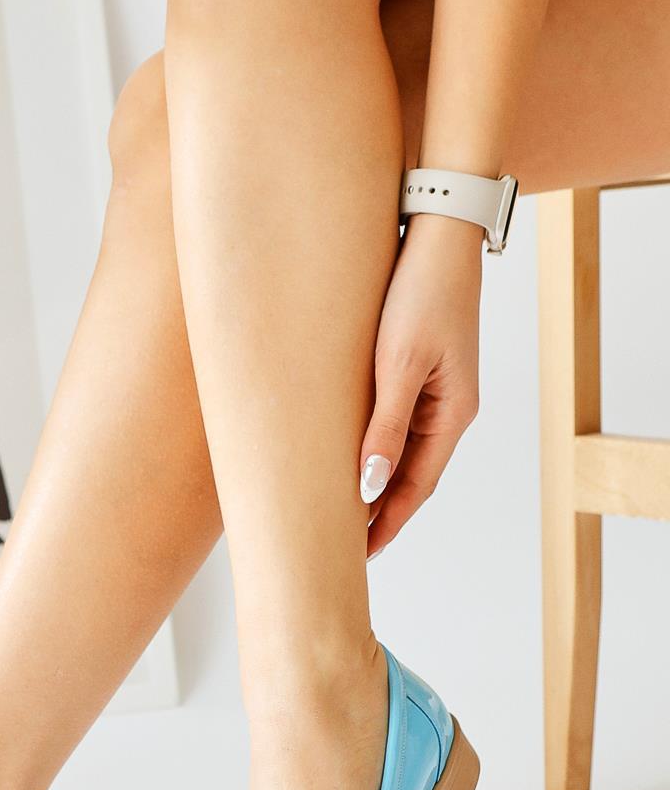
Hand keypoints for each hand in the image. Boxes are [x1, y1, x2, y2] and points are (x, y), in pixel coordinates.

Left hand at [359, 215, 481, 557]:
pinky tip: (347, 456)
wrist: (439, 232)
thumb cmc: (421, 292)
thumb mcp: (399, 362)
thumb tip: (370, 486)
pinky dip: (373, 446)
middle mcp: (449, 408)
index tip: (358, 557)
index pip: (416, 487)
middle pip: (411, 476)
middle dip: (380, 513)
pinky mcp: (417, 367)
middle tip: (341, 548)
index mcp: (452, 414)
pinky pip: (394, 421)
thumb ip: (385, 426)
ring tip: (338, 513)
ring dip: (375, 482)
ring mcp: (436, 389)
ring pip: (401, 451)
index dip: (388, 524)